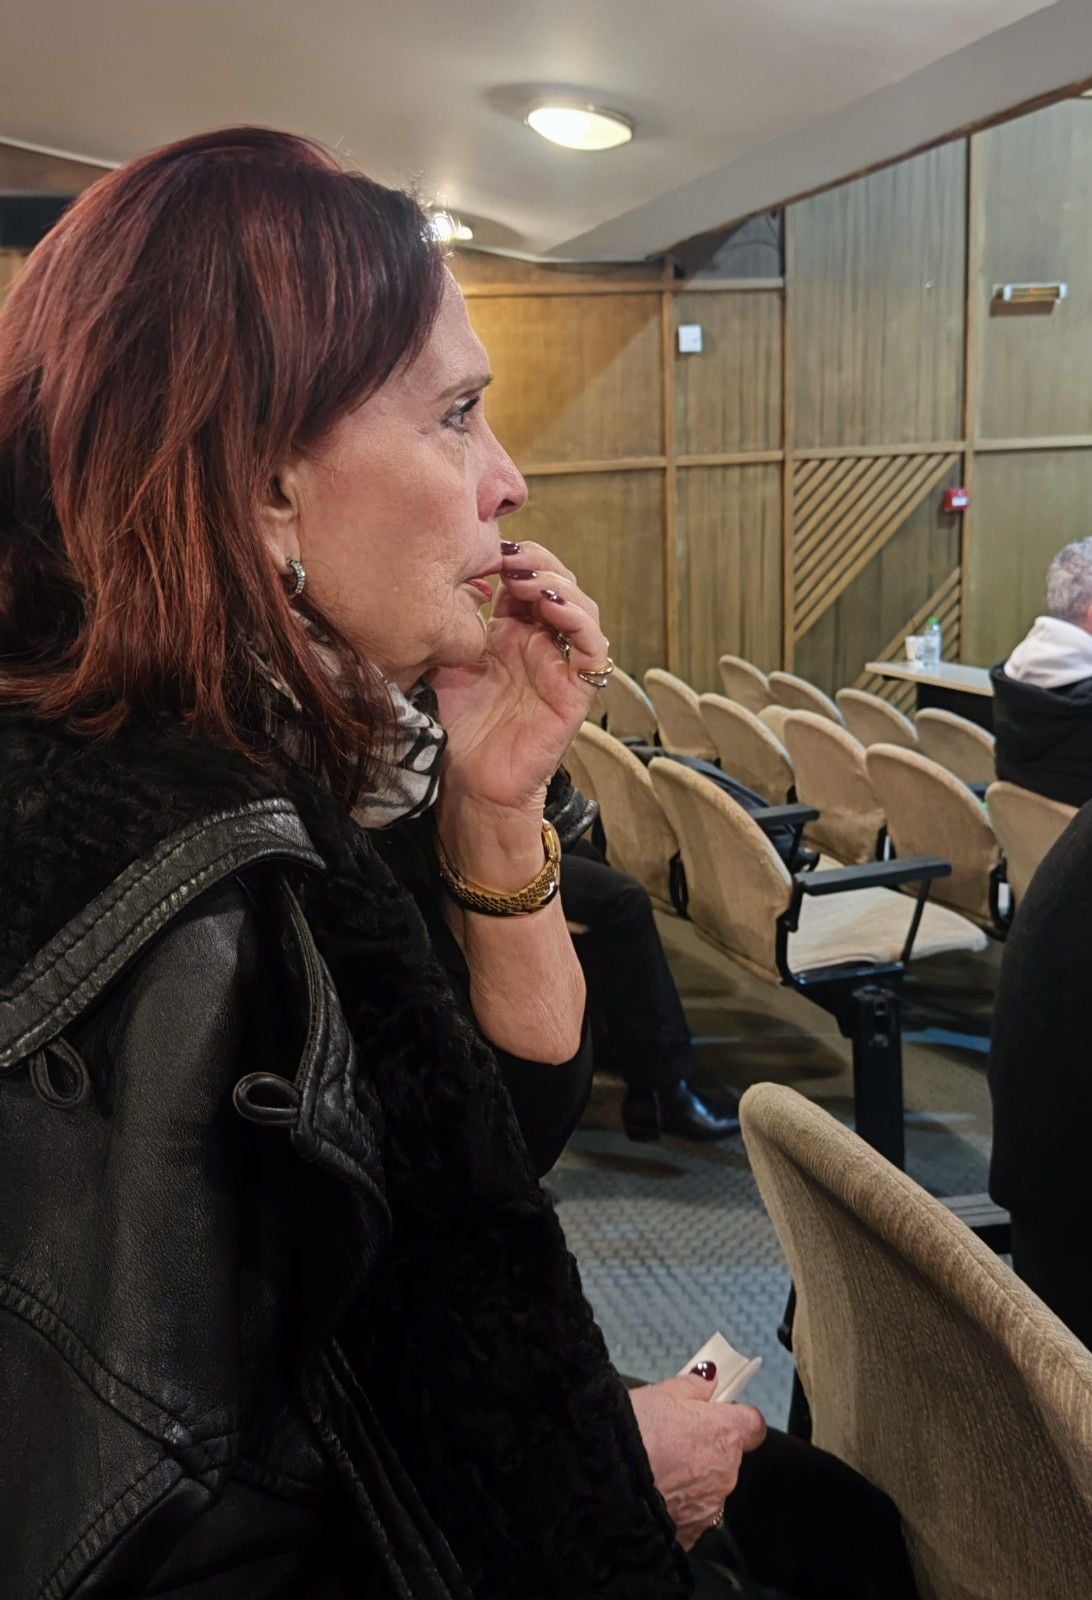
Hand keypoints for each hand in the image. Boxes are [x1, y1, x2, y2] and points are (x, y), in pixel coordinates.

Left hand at [430, 539, 608, 818]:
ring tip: (530, 582)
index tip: (490, 547)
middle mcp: (543, 645)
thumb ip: (453, 622)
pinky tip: (553, 610)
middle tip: (511, 557)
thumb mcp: (447, 661)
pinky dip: (581, 624)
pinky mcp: (577, 694)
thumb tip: (455, 579)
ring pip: (584, 611)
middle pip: (560, 586)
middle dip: (539, 563)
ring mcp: (563, 668)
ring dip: (561, 587)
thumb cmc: (459, 726)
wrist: (470, 781)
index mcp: (514, 633)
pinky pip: (595, 652)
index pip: (529, 579)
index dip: (517, 557)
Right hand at [629, 1369, 766, 1549]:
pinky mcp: (692, 1531)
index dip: (736, 1418)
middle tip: (674, 1439)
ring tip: (659, 1469)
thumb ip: (694, 1386)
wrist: (610, 1482)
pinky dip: (680, 1504)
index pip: (753, 1424)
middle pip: (728, 1456)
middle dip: (707, 1448)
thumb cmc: (637, 1431)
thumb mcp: (661, 1393)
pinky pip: (692, 1513)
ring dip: (694, 1478)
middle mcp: (727, 1472)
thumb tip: (711, 1379)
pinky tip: (655, 1494)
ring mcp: (711, 1506)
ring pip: (710, 1486)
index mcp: (726, 1434)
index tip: (716, 1414)